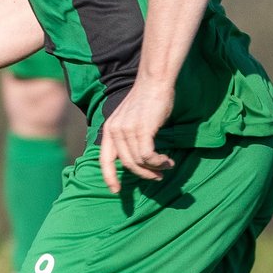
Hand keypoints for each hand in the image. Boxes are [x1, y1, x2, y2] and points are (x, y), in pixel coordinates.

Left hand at [97, 80, 175, 194]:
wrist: (155, 82)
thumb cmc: (148, 100)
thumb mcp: (130, 119)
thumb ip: (128, 136)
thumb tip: (137, 158)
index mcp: (109, 129)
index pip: (104, 159)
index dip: (109, 177)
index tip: (116, 191)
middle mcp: (115, 131)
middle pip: (127, 164)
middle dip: (144, 174)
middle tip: (158, 177)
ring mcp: (127, 130)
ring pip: (139, 161)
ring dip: (155, 168)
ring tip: (167, 167)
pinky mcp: (142, 130)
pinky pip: (148, 156)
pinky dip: (159, 162)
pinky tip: (167, 161)